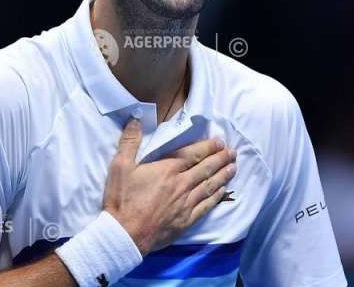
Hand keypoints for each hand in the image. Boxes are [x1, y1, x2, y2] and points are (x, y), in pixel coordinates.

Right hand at [102, 117, 236, 254]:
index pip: (192, 154)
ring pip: (209, 186)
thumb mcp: (120, 166)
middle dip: (220, 159)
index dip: (208, 147)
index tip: (220, 141)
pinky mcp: (186, 221)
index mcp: (167, 169)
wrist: (124, 235)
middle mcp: (181, 185)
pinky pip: (205, 206)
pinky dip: (216, 197)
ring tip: (233, 167)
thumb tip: (135, 118)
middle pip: (205, 169)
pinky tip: (223, 191)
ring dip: (222, 176)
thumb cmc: (122, 200)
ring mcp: (185, 204)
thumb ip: (129, 141)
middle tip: (233, 152)